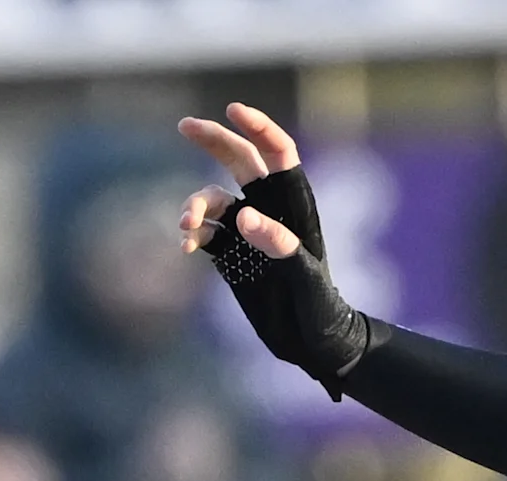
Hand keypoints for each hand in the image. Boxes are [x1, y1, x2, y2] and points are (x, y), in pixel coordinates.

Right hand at [177, 102, 375, 385]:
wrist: (312, 344)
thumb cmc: (321, 310)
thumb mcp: (306, 280)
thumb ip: (279, 246)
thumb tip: (243, 216)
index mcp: (295, 205)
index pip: (278, 153)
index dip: (258, 127)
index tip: (233, 110)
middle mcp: (269, 210)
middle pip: (238, 161)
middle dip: (212, 139)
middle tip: (185, 125)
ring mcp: (247, 232)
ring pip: (214, 199)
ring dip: (195, 205)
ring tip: (186, 225)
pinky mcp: (231, 256)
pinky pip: (204, 233)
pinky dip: (191, 234)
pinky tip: (185, 247)